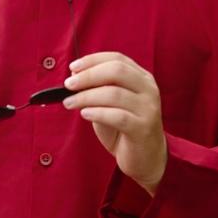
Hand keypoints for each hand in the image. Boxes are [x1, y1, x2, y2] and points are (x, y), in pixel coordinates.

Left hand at [62, 51, 168, 194]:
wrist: (147, 158)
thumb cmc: (124, 129)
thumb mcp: (111, 105)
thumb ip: (98, 90)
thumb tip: (73, 80)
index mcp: (142, 78)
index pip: (117, 59)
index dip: (92, 61)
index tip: (72, 68)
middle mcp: (149, 90)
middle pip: (116, 71)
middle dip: (88, 76)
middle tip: (68, 85)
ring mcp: (148, 109)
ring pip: (114, 93)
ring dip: (86, 96)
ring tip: (69, 103)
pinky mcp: (143, 128)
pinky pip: (117, 116)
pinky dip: (97, 113)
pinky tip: (84, 114)